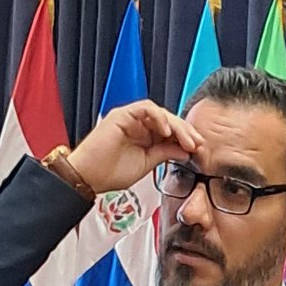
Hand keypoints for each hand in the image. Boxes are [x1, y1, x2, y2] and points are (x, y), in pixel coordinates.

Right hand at [66, 98, 199, 197]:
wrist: (87, 177)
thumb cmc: (108, 173)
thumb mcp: (146, 163)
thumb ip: (165, 153)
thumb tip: (185, 150)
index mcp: (144, 136)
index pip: (171, 130)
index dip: (186, 137)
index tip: (198, 149)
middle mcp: (138, 125)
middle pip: (168, 120)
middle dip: (185, 131)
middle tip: (197, 143)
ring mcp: (130, 118)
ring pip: (160, 112)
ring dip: (176, 125)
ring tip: (185, 139)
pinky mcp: (122, 115)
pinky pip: (145, 108)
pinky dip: (158, 117)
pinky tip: (166, 131)